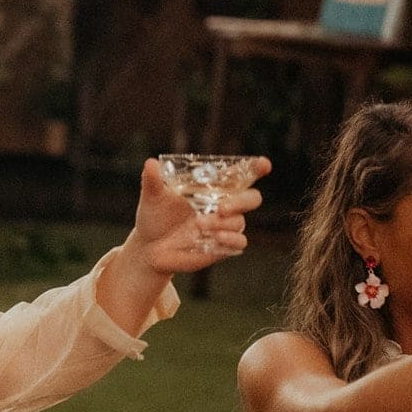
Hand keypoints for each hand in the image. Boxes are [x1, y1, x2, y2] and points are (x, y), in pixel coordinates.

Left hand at [128, 156, 269, 274]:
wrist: (148, 248)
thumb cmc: (154, 217)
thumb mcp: (152, 197)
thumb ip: (153, 180)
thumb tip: (151, 163)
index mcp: (211, 188)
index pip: (240, 175)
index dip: (255, 168)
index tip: (263, 165)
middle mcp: (224, 205)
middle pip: (251, 198)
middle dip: (241, 201)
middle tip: (221, 207)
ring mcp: (225, 226)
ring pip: (240, 221)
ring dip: (222, 223)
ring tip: (199, 225)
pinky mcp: (222, 246)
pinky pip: (239, 242)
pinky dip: (230, 239)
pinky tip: (216, 237)